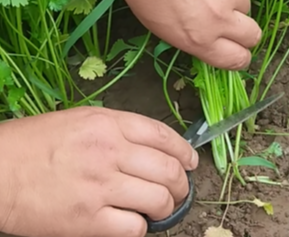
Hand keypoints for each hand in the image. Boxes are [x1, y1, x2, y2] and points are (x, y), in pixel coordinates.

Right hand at [0, 107, 197, 236]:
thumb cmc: (37, 142)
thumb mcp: (82, 120)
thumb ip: (119, 129)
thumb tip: (152, 146)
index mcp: (108, 123)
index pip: (162, 134)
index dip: (184, 149)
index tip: (192, 161)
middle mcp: (109, 152)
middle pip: (167, 169)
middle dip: (182, 183)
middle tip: (181, 189)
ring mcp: (100, 187)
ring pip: (158, 199)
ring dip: (167, 206)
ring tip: (162, 207)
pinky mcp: (88, 221)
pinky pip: (134, 228)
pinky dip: (141, 227)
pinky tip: (134, 222)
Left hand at [106, 0, 261, 70]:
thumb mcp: (157, 24)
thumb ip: (190, 36)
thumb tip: (207, 39)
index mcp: (198, 39)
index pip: (237, 60)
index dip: (239, 57)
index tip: (235, 51)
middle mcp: (219, 19)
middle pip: (253, 36)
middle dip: (244, 33)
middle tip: (229, 22)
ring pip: (246, 4)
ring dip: (232, 1)